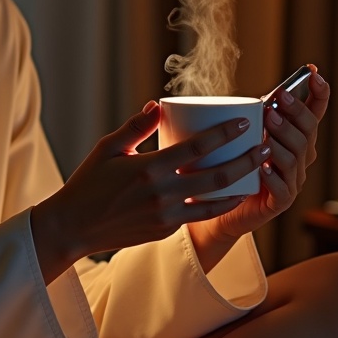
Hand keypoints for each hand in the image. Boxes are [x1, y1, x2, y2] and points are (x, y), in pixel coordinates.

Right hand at [30, 102, 268, 281]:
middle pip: (216, 176)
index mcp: (149, 168)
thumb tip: (158, 106)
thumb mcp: (108, 149)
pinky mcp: (165, 231)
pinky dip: (217, 205)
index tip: (244, 122)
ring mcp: (166, 216)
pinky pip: (198, 216)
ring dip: (240, 187)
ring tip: (257, 173)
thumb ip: (136, 127)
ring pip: (214, 201)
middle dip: (246, 161)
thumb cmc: (88, 184)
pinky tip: (230, 195)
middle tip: (264, 147)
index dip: (224, 134)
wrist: (73, 228)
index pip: (197, 147)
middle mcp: (162, 193)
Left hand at [185, 67, 330, 270]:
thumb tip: (235, 95)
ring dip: (282, 139)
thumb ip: (244, 115)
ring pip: (295, 157)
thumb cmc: (231, 165)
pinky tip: (263, 167)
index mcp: (294, 138)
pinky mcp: (281, 202)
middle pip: (307, 131)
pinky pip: (283, 188)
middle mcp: (300, 158)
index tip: (314, 73)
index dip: (319, 94)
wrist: (222, 207)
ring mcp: (293, 180)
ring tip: (268, 126)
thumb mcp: (238, 135)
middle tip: (278, 99)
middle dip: (295, 112)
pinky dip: (274, 176)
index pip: (315, 114)